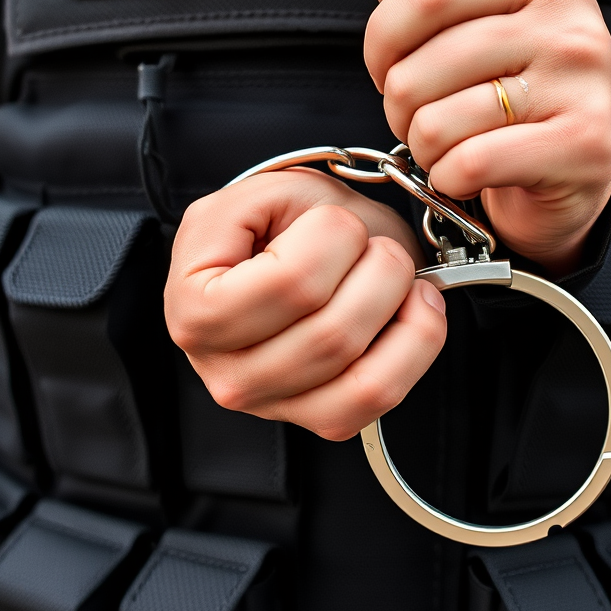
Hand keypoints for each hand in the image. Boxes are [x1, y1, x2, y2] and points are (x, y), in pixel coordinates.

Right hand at [165, 169, 447, 439]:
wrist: (302, 252)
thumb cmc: (282, 226)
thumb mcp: (268, 191)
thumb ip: (283, 202)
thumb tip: (334, 237)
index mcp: (194, 303)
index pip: (291, 284)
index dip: (336, 238)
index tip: (335, 221)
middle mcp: (222, 365)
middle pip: (332, 335)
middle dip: (381, 269)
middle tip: (377, 244)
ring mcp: (268, 401)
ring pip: (363, 374)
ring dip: (401, 305)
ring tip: (395, 273)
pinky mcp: (317, 420)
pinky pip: (382, 398)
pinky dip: (417, 346)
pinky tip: (415, 310)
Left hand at [365, 0, 610, 275]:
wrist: (579, 177)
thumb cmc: (522, 103)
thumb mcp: (488, 36)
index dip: (382, 37)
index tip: (383, 68)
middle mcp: (571, 28)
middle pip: (423, 65)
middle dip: (397, 106)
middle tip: (414, 121)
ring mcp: (582, 88)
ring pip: (438, 122)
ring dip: (423, 148)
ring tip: (442, 150)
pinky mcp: (584, 147)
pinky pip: (470, 163)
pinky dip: (448, 178)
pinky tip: (461, 176)